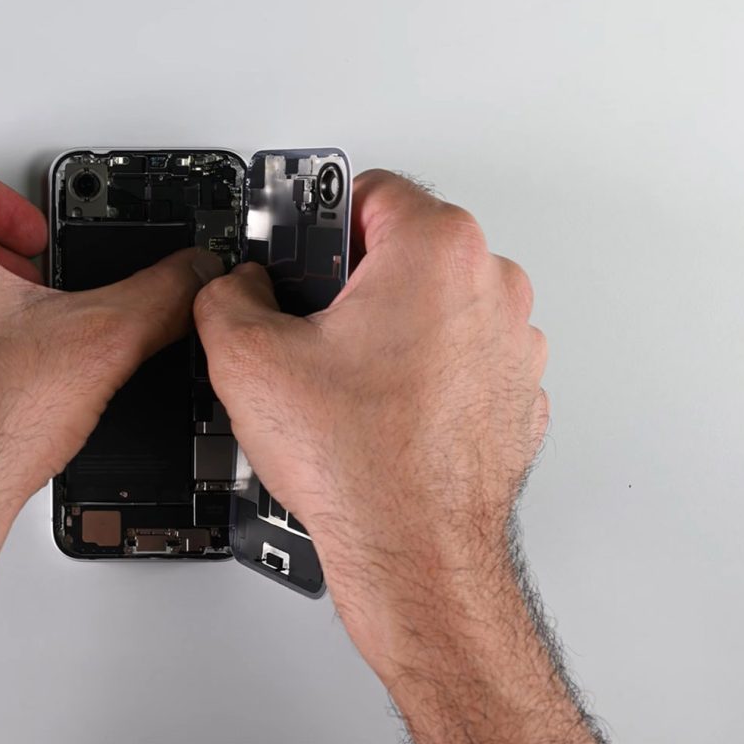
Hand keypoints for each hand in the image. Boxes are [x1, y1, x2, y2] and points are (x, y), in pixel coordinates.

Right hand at [195, 170, 595, 743]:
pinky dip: (424, 373)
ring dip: (390, 327)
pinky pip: (459, 357)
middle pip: (405, 248)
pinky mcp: (516, 391)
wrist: (416, 554)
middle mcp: (492, 285)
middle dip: (352, 279)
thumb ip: (226, 294)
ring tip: (342, 380)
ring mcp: (513, 342)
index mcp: (438, 250)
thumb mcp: (246, 357)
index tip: (295, 249)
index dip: (316, 218)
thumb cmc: (363, 465)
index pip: (369, 189)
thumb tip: (234, 289)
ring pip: (434, 305)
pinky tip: (377, 410)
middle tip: (308, 324)